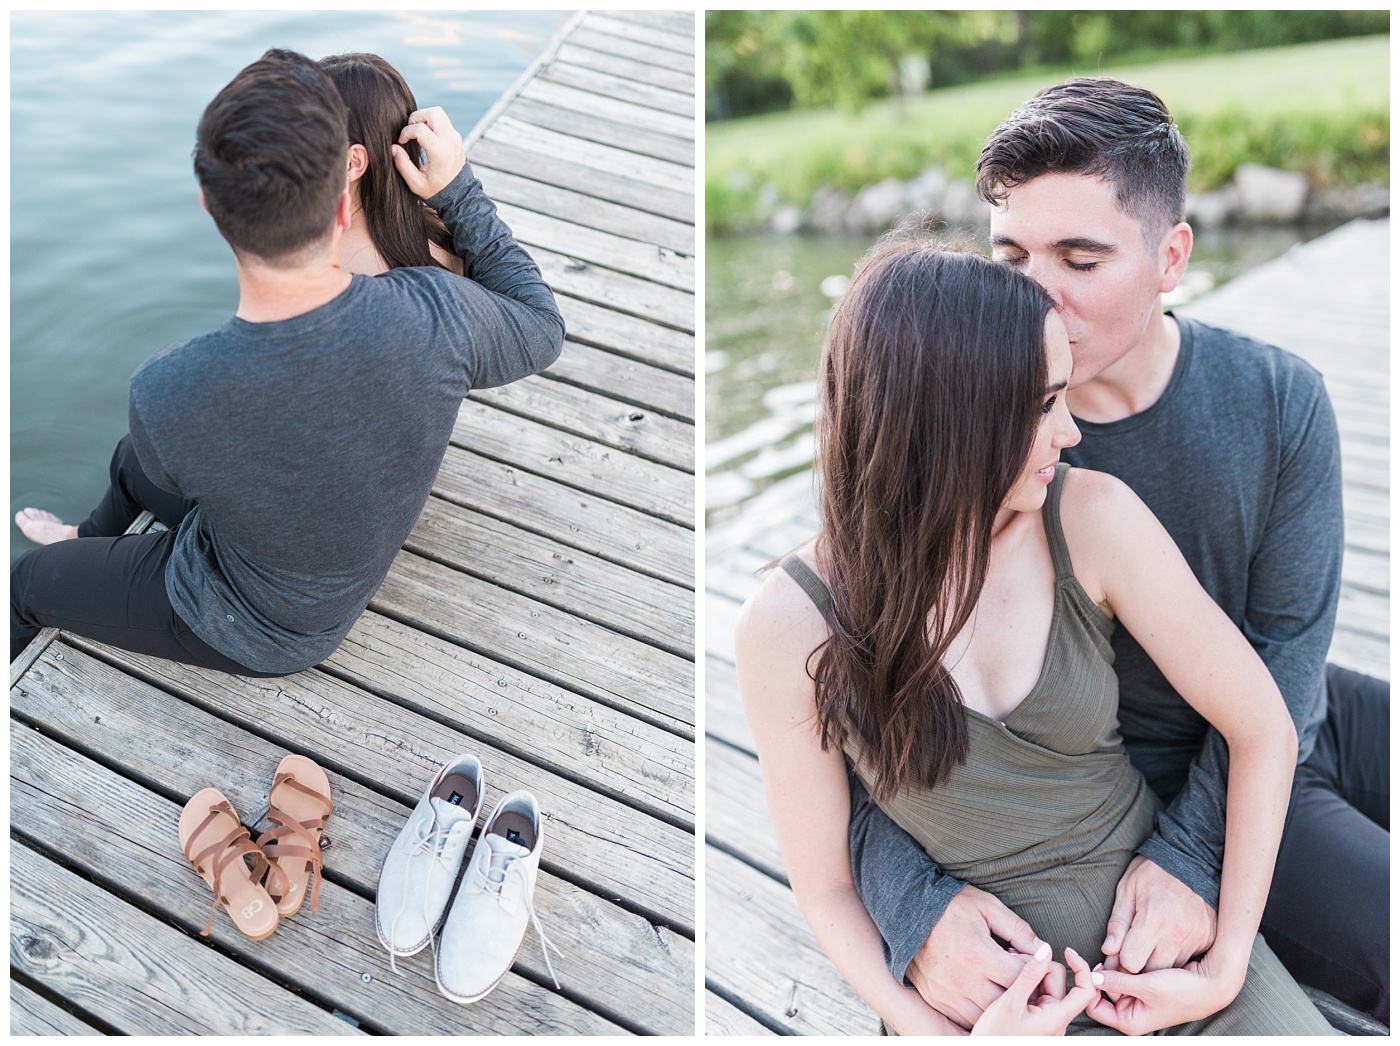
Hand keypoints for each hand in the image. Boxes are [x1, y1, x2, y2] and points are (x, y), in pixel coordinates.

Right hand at [391, 106, 465, 198]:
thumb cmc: (436, 190)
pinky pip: (442, 120)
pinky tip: (425, 136)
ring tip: (416, 132)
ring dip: (423, 117)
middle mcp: (449, 141)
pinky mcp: (455, 136)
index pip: (421, 128)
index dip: (406, 132)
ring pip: (438, 112)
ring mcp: (454, 137)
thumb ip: (403, 165)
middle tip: (409, 131)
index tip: (402, 142)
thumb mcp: (416, 183)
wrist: (459, 193)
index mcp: (440, 153)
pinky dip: (430, 122)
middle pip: (432, 113)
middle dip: (416, 117)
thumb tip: (393, 147)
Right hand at [907, 884, 1045, 1029]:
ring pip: (987, 1014)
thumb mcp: (987, 906)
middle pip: (1006, 1001)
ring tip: (1001, 985)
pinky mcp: (937, 999)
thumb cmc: (951, 906)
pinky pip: (965, 1018)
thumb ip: (1017, 928)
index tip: (1029, 961)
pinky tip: (983, 994)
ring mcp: (948, 993)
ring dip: (1000, 1005)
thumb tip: (1041, 948)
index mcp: (978, 954)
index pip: (1020, 977)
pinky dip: (979, 1012)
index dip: (1032, 971)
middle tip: (1020, 976)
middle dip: (1020, 991)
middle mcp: (963, 979)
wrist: (908, 912)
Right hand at [973, 944, 1100, 1035]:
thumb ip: (1029, 975)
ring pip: (1046, 987)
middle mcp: (1056, 1020)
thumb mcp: (1010, 1002)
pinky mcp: (1036, 1020)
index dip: (1081, 968)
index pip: (1085, 991)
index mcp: (1057, 1018)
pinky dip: (1026, 985)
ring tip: (1008, 973)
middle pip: (1060, 983)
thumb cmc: (995, 1038)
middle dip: (1041, 968)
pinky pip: (1037, 996)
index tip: (1067, 951)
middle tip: (1016, 959)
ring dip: (1031, 975)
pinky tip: (1009, 982)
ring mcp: (1046, 1020)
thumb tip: (1045, 951)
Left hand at [1086, 949, 1244, 1033]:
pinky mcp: (1143, 989)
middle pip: (1102, 992)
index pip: (1094, 1007)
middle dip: (1104, 974)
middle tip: (1108, 956)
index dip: (1088, 987)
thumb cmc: (1182, 991)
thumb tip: (1090, 977)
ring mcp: (1137, 1001)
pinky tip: (1130, 955)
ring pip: (1114, 982)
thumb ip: (1117, 982)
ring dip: (1115, 968)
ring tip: (1121, 954)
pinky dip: (1125, 966)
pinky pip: (1126, 977)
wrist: (1210, 985)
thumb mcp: (1146, 986)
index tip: (1086, 965)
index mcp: (1129, 1022)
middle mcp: (1131, 1013)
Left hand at [1102, 855, 1216, 973]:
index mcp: (1152, 921)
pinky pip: (1190, 960)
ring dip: (1160, 964)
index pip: (1131, 963)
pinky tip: (1171, 941)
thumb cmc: (1153, 872)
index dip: (1121, 961)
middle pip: (1153, 973)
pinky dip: (1178, 956)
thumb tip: (1109, 951)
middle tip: (1135, 952)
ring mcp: (1196, 938)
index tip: (1119, 954)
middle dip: (1140, 967)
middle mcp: (1177, 935)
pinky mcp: (1209, 939)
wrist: (1192, 858)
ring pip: (1173, 971)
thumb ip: (1118, 923)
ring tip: (1153, 945)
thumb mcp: (1127, 890)